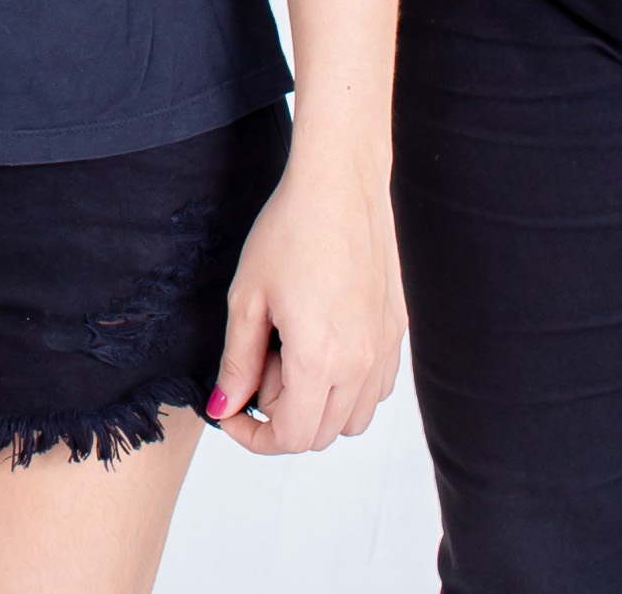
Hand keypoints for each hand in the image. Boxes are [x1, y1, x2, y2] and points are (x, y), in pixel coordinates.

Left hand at [206, 151, 402, 452]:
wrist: (341, 186)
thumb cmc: (289, 231)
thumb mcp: (247, 298)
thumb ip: (236, 362)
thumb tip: (225, 408)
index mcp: (320, 360)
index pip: (290, 436)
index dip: (253, 436)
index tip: (231, 413)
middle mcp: (361, 365)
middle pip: (320, 435)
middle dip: (279, 417)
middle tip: (254, 367)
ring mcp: (384, 351)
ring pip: (352, 419)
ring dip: (315, 407)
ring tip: (287, 352)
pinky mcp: (396, 334)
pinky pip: (376, 389)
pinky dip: (347, 389)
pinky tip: (320, 345)